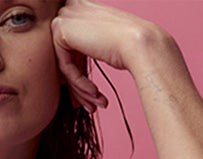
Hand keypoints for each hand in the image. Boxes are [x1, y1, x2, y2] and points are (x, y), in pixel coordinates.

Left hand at [51, 0, 171, 112]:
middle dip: (77, 86)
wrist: (141, 43)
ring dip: (80, 89)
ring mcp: (66, 17)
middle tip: (88, 105)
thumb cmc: (131, 47)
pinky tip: (95, 93)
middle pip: (66, 56)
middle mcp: (72, 7)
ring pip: (64, 64)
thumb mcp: (102, 45)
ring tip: (94, 104)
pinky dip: (79, 83)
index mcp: (83, 7)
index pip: (72, 46)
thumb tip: (65, 73)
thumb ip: (83, 49)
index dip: (78, 73)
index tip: (88, 94)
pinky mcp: (61, 30)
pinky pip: (64, 65)